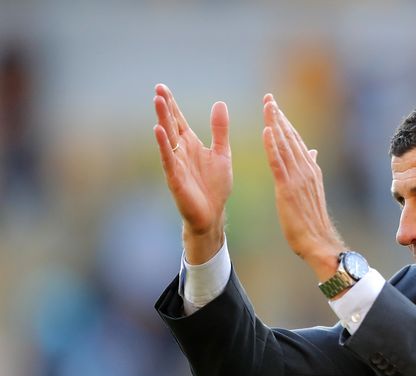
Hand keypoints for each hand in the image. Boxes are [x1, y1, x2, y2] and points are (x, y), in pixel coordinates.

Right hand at [152, 84, 232, 263]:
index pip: (179, 120)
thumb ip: (219, 130)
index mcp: (191, 144)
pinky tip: (158, 130)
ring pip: (168, 138)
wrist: (213, 213)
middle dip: (165, 107)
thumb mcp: (222, 153)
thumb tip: (219, 103)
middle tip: (157, 88)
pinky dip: (163, 145)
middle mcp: (181, 151)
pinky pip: (168, 159)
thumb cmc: (215, 186)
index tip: (162, 87)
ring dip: (162, 120)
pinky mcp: (175, 178)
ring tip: (157, 101)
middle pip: (171, 125)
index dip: (172, 105)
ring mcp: (177, 164)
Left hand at [262, 94, 343, 280]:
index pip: (296, 140)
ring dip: (275, 124)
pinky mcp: (287, 189)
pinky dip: (272, 145)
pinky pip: (278, 163)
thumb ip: (311, 168)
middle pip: (290, 137)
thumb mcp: (313, 190)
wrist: (319, 241)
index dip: (286, 122)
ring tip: (267, 106)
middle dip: (279, 116)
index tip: (275, 106)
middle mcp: (306, 169)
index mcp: (311, 169)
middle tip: (268, 98)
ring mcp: (298, 178)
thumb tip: (313, 151)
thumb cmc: (313, 221)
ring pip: (284, 145)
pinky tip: (267, 131)